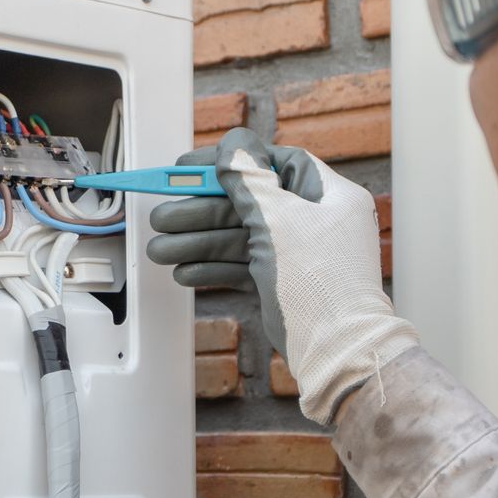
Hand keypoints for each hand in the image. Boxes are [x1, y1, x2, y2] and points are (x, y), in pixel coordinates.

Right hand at [145, 127, 417, 423]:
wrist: (338, 354)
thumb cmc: (321, 285)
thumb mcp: (278, 220)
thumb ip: (250, 180)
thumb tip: (234, 144)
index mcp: (327, 195)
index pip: (272, 163)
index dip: (229, 162)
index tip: (190, 167)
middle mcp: (315, 221)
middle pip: (248, 203)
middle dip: (200, 211)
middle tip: (162, 216)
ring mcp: (299, 254)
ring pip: (240, 238)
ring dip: (198, 242)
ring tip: (159, 250)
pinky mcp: (284, 284)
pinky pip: (243, 267)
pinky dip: (214, 269)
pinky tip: (184, 272)